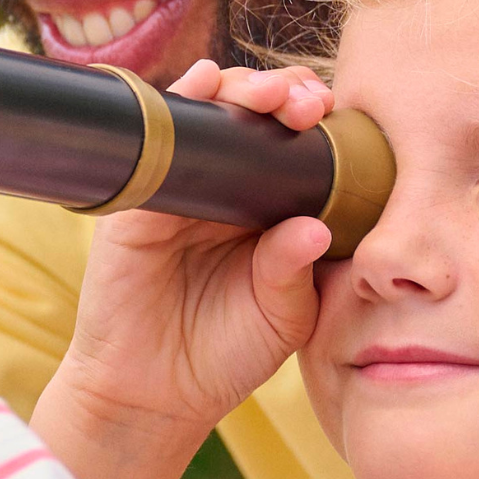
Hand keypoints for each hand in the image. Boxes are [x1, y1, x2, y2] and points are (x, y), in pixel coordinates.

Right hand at [35, 59, 336, 478]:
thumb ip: (295, 272)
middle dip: (285, 93)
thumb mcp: (283, 318)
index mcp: (270, 210)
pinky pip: (158, 140)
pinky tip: (203, 83)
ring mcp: (180, 187)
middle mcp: (226, 188)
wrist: (154, 395)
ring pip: (209, 113)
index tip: (340, 119)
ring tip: (268, 95)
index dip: (321, 124)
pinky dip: (180, 102)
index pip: (298, 146)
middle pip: (255, 115)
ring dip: (239, 87)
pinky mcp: (138, 198)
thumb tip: (314, 226)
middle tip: (308, 105)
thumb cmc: (226, 356)